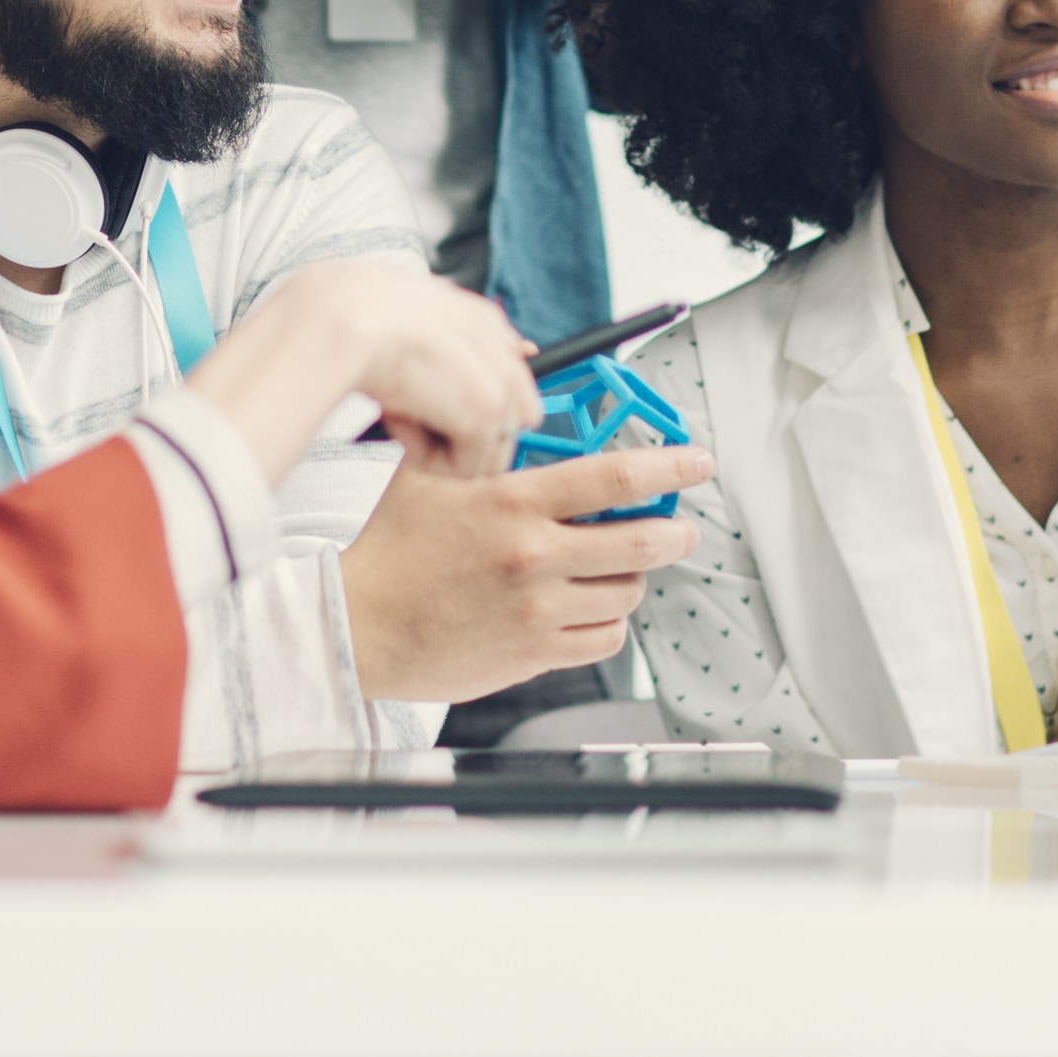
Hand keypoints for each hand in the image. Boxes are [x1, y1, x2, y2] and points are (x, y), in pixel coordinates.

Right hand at [187, 268, 537, 485]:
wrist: (341, 316)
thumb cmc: (355, 315)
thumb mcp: (407, 323)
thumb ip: (440, 342)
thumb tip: (472, 368)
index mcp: (483, 321)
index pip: (508, 377)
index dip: (471, 403)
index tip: (428, 407)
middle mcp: (504, 349)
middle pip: (506, 422)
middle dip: (461, 432)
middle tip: (408, 410)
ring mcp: (499, 384)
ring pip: (483, 451)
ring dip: (439, 444)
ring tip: (397, 409)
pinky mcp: (485, 415)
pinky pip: (462, 468)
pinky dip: (424, 456)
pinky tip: (397, 418)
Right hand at [340, 446, 707, 703]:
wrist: (360, 626)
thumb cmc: (392, 548)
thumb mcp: (431, 473)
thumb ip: (482, 442)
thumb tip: (514, 402)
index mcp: (513, 503)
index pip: (614, 478)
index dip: (669, 467)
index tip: (697, 462)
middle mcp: (533, 556)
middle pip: (642, 542)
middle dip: (675, 533)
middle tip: (680, 527)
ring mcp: (538, 610)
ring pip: (626, 593)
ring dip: (631, 577)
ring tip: (616, 566)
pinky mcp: (535, 654)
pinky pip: (605, 639)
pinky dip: (608, 621)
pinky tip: (590, 605)